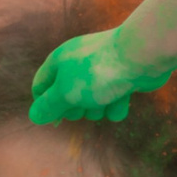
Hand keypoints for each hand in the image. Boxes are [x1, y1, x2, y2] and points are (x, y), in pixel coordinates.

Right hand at [27, 28, 176, 123]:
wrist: (142, 56)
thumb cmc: (98, 72)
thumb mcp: (66, 92)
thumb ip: (48, 106)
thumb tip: (34, 117)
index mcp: (59, 61)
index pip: (40, 86)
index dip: (45, 105)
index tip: (57, 121)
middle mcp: (77, 64)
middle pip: (67, 100)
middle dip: (77, 109)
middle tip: (85, 103)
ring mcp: (101, 72)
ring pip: (92, 104)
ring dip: (99, 108)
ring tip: (108, 97)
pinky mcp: (120, 80)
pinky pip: (113, 103)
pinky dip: (118, 104)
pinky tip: (125, 96)